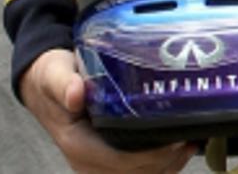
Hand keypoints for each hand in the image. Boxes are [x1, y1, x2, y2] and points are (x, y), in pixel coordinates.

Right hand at [20, 48, 196, 173]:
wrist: (46, 87)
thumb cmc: (53, 79)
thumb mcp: (55, 75)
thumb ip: (65, 84)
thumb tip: (75, 93)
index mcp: (77, 143)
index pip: (119, 161)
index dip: (151, 155)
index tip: (176, 140)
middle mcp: (87, 160)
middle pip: (134, 173)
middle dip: (166, 160)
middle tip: (191, 137)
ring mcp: (98, 163)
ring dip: (167, 165)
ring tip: (191, 143)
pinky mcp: (108, 159)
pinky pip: (138, 172)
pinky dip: (163, 164)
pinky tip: (181, 148)